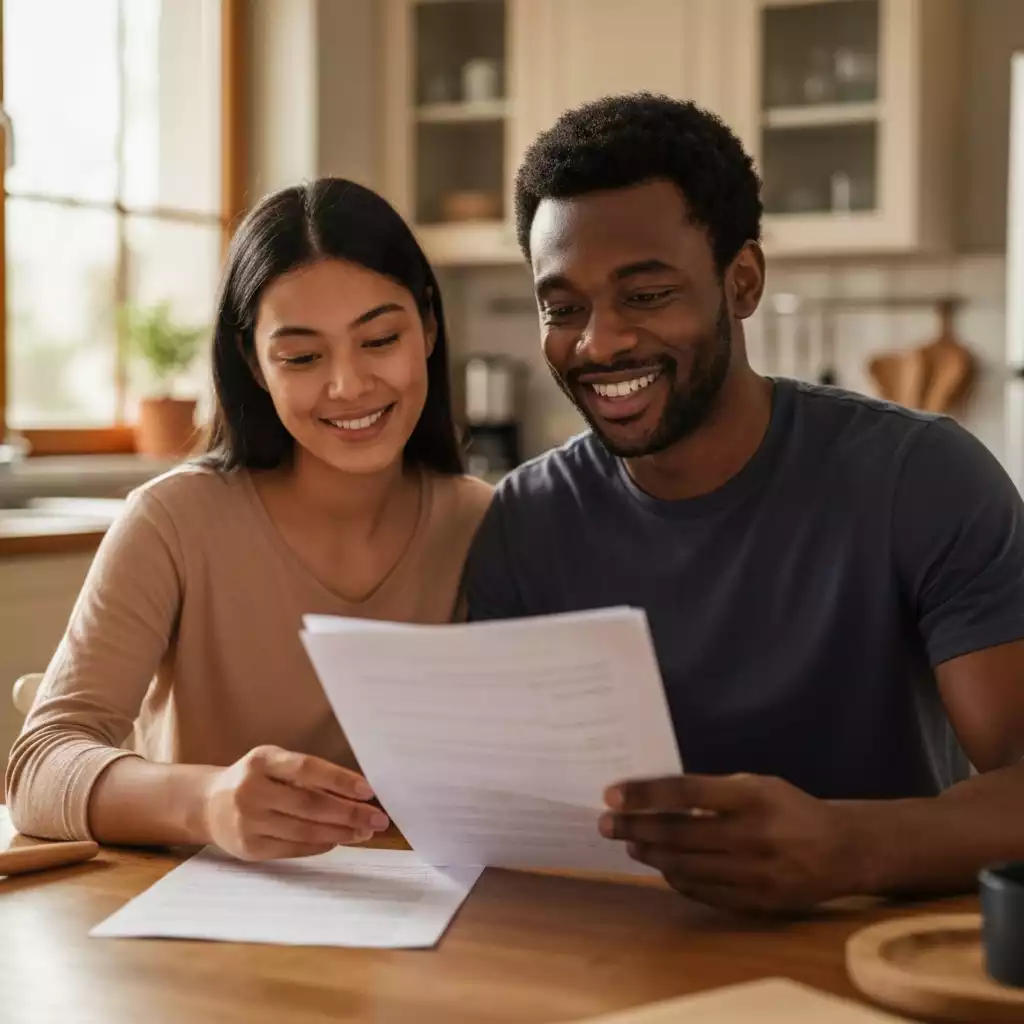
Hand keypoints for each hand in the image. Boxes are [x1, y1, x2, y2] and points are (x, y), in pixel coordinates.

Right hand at [202, 745, 388, 860]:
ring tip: (365, 831)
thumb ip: (307, 776)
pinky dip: (320, 844)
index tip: (368, 790)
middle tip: (378, 818)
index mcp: (262, 761)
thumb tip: (357, 793)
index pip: (307, 768)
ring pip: (305, 830)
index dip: (340, 779)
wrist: (209, 805)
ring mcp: (248, 822)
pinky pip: (293, 848)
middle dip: (349, 813)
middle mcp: (252, 790)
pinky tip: (339, 840)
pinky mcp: (249, 848)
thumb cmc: (255, 779)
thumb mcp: (274, 764)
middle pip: (310, 804)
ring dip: (341, 832)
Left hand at [599, 773, 860, 912]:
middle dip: (635, 828)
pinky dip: (676, 879)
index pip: (686, 792)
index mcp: (751, 797)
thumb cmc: (789, 808)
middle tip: (605, 824)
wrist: (843, 851)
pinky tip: (662, 866)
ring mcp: (754, 874)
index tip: (611, 795)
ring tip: (630, 843)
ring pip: (685, 866)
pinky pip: (703, 892)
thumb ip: (712, 792)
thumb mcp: (757, 785)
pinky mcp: (757, 903)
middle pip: (678, 833)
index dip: (645, 795)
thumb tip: (655, 798)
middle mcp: (752, 836)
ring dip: (650, 854)